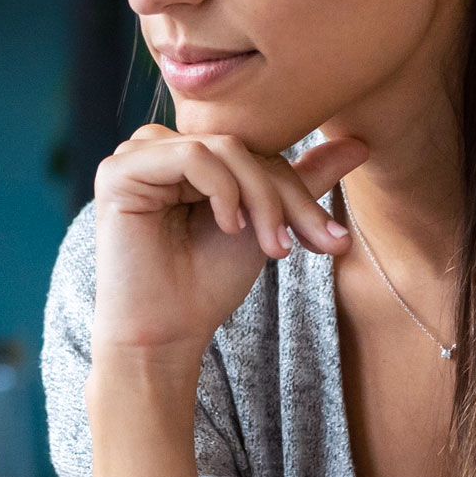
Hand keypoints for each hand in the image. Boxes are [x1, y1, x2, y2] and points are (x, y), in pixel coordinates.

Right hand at [89, 125, 366, 358]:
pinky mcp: (117, 171)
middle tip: (297, 248)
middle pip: (244, 146)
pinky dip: (222, 190)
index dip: (296, 191)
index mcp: (190, 154)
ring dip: (257, 197)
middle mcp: (159, 148)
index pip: (258, 150)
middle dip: (282, 197)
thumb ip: (302, 182)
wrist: (168, 333)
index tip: (332, 242)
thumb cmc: (207, 282)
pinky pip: (190, 156)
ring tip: (267, 246)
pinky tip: (228, 226)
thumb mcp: (268, 225)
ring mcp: (135, 156)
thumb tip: (358, 143)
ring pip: (223, 147)